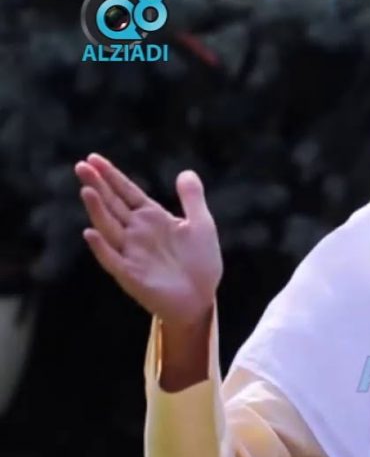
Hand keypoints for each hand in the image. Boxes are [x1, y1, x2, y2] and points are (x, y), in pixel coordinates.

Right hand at [75, 154, 221, 329]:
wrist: (200, 298)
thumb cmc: (200, 263)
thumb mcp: (201, 225)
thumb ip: (192, 199)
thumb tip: (186, 172)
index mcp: (152, 218)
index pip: (127, 193)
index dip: (112, 176)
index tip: (93, 158)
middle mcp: (136, 233)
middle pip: (113, 205)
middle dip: (98, 186)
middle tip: (81, 166)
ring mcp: (131, 253)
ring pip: (109, 228)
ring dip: (98, 211)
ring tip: (87, 191)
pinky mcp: (131, 275)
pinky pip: (113, 260)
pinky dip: (101, 248)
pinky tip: (91, 234)